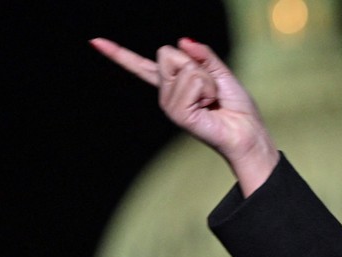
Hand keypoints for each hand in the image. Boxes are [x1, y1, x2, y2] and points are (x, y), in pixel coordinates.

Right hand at [89, 37, 278, 195]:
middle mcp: (166, 94)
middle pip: (166, 53)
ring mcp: (169, 104)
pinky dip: (207, 88)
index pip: (142, 66)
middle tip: (209, 87)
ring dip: (206, 79)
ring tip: (211, 98)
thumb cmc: (236, 106)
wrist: (246, 131)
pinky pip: (192, 81)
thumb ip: (203, 55)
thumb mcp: (220, 72)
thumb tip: (183, 41)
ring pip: (184, 67)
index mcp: (173, 84)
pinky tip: (209, 105)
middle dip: (194, 63)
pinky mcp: (177, 113)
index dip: (119, 54)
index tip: (95, 42)